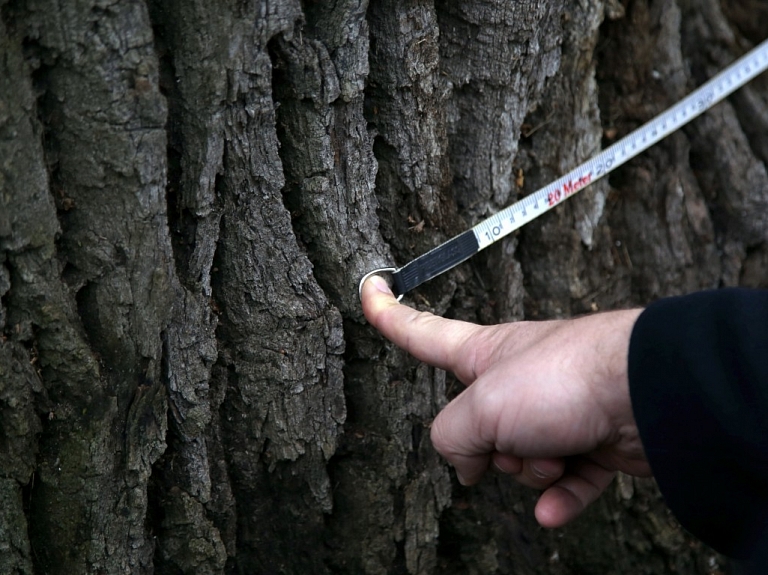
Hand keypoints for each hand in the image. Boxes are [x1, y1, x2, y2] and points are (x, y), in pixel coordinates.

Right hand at [361, 275, 650, 527]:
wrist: (648, 393)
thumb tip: (467, 466)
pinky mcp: (592, 440)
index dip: (390, 315)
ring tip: (555, 454)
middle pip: (476, 426)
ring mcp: (556, 409)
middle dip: (489, 449)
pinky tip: (555, 509)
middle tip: (513, 439)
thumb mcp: (483, 408)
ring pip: (521, 459)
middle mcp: (518, 379)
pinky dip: (559, 497)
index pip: (422, 333)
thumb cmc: (566, 377)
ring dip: (531, 470)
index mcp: (483, 354)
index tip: (371, 290)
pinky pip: (565, 482)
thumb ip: (452, 438)